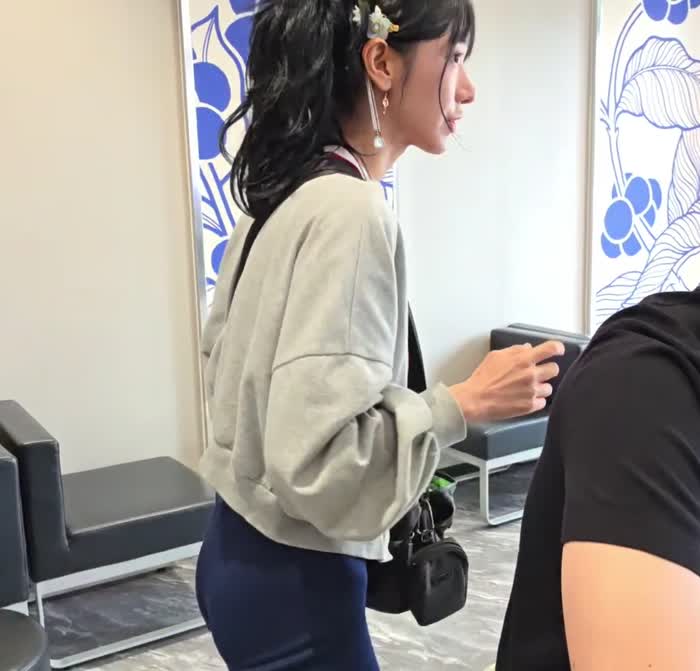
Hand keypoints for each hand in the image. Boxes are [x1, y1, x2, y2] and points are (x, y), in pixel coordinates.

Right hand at [449, 340, 564, 422]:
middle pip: (554, 369)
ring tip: (527, 388)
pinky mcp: (530, 406)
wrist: (475, 399)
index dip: (558, 348)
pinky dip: (535, 400)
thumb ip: (514, 350)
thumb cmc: (482, 378)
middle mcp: (531, 375)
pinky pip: (542, 402)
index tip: (558, 350)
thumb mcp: (495, 356)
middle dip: (546, 370)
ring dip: (541, 387)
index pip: (551, 348)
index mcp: (523, 359)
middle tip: (536, 373)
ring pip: (549, 387)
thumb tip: (528, 348)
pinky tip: (524, 398)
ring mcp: (532, 391)